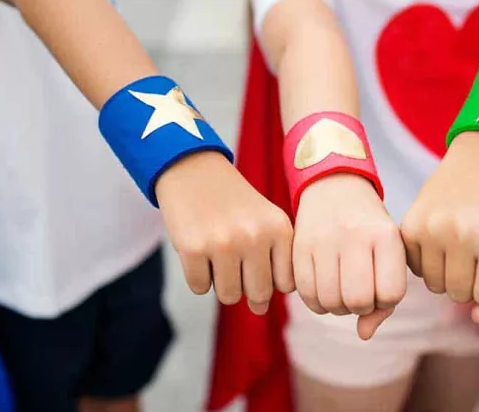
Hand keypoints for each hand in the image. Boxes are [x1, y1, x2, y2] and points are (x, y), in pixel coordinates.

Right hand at [155, 151, 294, 314]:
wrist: (193, 169)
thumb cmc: (233, 202)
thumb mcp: (266, 219)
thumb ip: (274, 261)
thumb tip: (261, 310)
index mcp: (279, 229)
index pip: (285, 285)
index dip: (270, 281)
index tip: (258, 263)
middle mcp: (255, 236)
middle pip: (258, 294)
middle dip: (246, 288)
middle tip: (234, 263)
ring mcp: (223, 243)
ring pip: (229, 295)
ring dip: (221, 283)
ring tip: (217, 256)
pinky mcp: (193, 248)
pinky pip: (200, 288)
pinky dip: (198, 277)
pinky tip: (199, 251)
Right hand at [293, 173, 405, 339]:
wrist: (334, 186)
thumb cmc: (370, 230)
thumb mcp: (389, 253)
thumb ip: (386, 299)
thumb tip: (363, 334)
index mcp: (385, 235)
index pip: (391, 293)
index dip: (386, 300)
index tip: (381, 287)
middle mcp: (354, 234)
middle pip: (358, 301)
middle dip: (360, 306)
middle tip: (359, 292)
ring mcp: (323, 239)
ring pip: (330, 302)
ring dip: (337, 306)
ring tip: (341, 289)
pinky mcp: (299, 246)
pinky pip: (306, 295)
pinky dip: (317, 301)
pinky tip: (324, 287)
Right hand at [401, 132, 478, 322]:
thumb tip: (475, 317)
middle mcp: (462, 234)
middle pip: (458, 294)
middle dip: (471, 280)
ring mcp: (432, 228)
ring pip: (435, 286)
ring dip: (449, 273)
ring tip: (461, 244)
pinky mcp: (410, 224)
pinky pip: (415, 269)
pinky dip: (429, 261)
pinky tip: (442, 238)